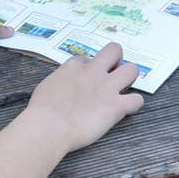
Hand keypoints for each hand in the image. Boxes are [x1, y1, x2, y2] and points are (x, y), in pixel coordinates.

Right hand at [25, 42, 143, 151]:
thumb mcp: (47, 85)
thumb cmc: (41, 111)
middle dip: (116, 60)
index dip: (89, 69)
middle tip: (111, 77)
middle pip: (114, 50)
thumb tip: (65, 86)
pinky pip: (137, 100)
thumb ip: (61, 81)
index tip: (85, 81)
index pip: (87, 58)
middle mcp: (93, 72)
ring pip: (132, 70)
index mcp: (74, 66)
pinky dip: (134, 105)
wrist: (48, 127)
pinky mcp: (116, 106)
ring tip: (121, 91)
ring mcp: (107, 87)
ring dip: (129, 79)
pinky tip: (125, 110)